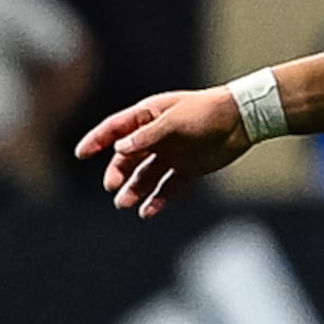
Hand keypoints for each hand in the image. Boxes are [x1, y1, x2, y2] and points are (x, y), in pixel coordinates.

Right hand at [75, 87, 253, 215]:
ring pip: (144, 175)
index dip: (97, 140)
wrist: (242, 120)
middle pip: (127, 157)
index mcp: (148, 117)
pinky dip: (156, 200)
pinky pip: (166, 187)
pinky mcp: (187, 169)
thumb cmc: (206, 112)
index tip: (81, 154)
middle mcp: (156, 137)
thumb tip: (119, 148)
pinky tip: (147, 212)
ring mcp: (171, 154)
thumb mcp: (174, 121)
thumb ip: (147, 136)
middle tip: (112, 187)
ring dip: (133, 189)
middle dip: (116, 172)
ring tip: (124, 203)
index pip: (115, 129)